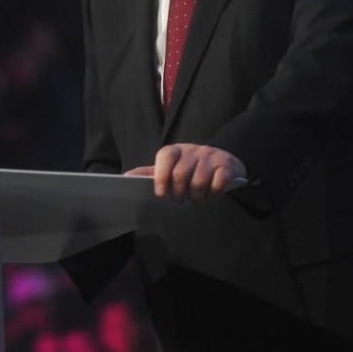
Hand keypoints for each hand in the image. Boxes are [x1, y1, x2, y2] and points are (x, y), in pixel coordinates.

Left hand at [126, 144, 247, 201]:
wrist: (225, 162)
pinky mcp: (226, 165)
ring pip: (199, 181)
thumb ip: (150, 173)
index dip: (161, 177)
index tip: (161, 194)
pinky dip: (213, 194)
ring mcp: (211, 156)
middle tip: (181, 200)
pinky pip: (218, 183)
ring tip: (196, 198)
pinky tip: (211, 195)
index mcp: (176, 150)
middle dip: (179, 193)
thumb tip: (126, 176)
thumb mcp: (171, 167)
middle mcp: (193, 150)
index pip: (165, 157)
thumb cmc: (191, 169)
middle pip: (180, 174)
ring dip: (197, 196)